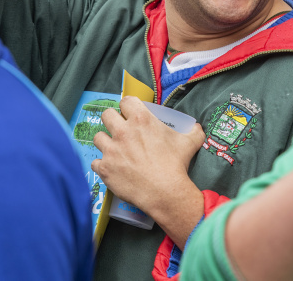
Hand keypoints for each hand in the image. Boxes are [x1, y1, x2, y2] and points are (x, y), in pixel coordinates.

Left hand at [91, 96, 205, 216]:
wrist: (166, 192)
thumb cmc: (176, 164)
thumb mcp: (190, 143)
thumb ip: (193, 131)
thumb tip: (197, 127)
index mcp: (141, 120)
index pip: (126, 101)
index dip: (128, 106)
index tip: (130, 113)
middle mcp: (122, 131)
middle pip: (107, 115)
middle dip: (112, 120)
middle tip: (120, 130)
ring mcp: (111, 150)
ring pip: (97, 137)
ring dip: (105, 142)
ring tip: (113, 149)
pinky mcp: (105, 168)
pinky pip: (96, 162)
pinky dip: (103, 165)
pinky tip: (112, 168)